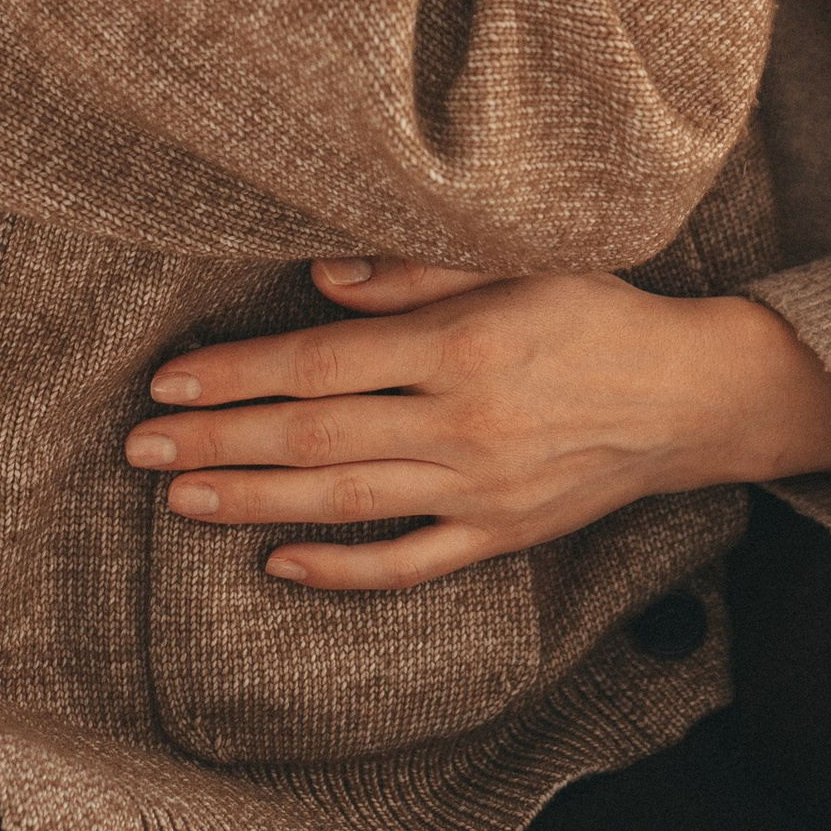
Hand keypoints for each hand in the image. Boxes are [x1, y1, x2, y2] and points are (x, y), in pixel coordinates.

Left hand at [123, 261, 830, 588]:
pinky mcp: (499, 536)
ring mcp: (479, 490)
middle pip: (315, 438)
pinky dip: (341, 570)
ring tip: (181, 495)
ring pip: (345, 503)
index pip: (323, 361)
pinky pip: (407, 563)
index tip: (170, 379)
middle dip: (220, 441)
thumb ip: (416, 270)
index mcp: (461, 344)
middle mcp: (463, 422)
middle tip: (140, 444)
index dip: (240, 372)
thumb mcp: (519, 260)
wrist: (690, 395)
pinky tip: (279, 563)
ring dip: (254, 502)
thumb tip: (317, 279)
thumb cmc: (597, 309)